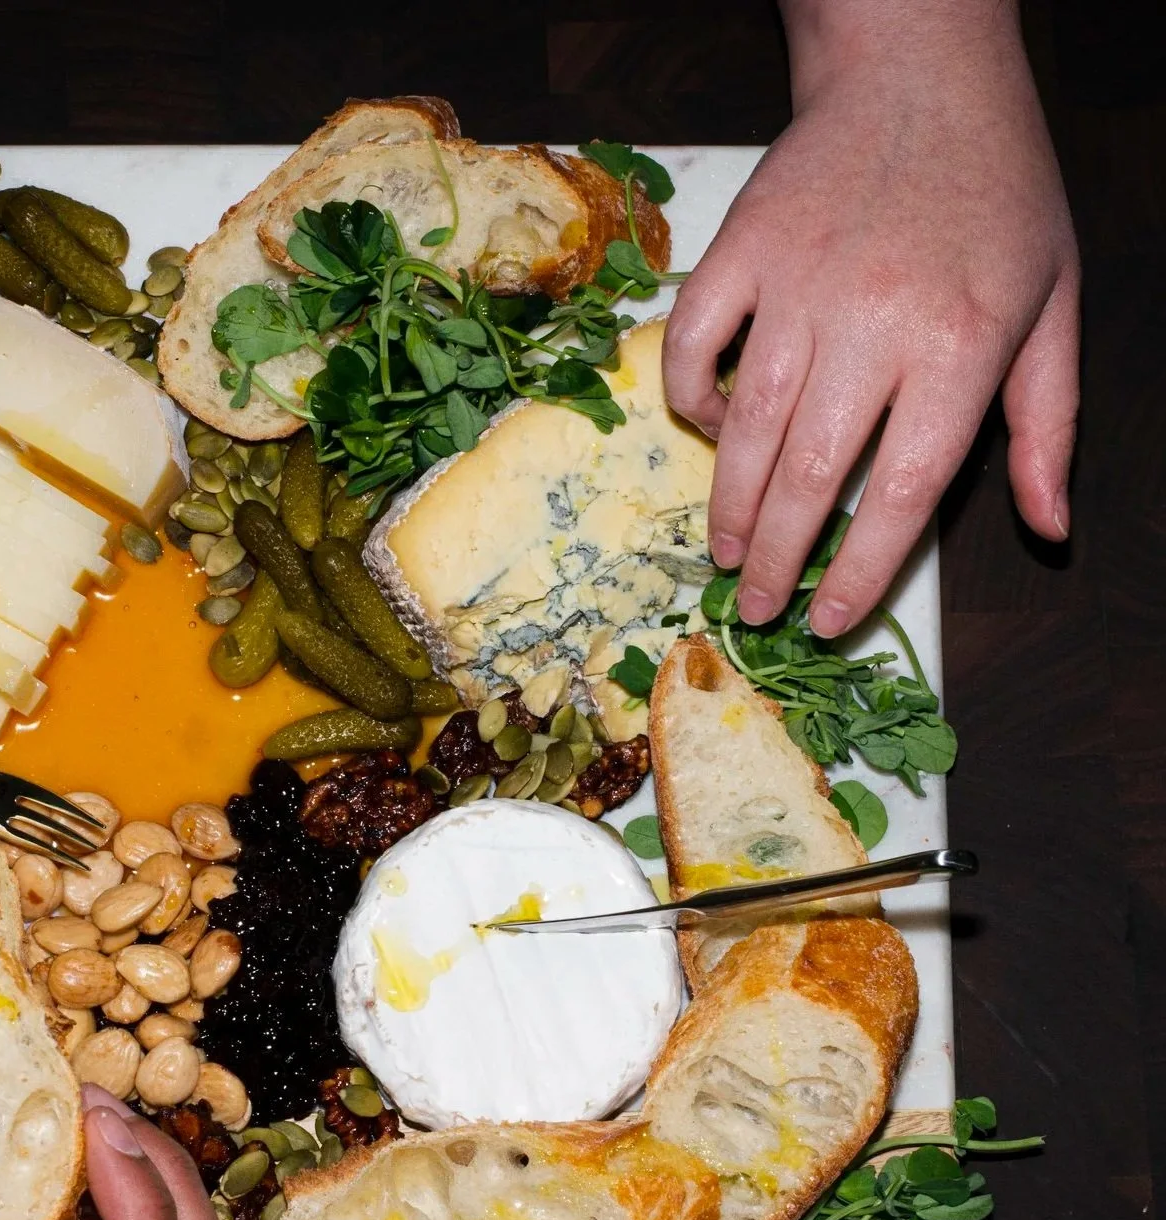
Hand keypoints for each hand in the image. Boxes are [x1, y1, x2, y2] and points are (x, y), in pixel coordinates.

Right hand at [663, 0, 1078, 635]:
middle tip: (755, 609)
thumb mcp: (1054, 303)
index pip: (899, 494)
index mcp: (960, 345)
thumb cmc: (996, 192)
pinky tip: (705, 429)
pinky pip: (694, 347)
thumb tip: (1048, 530)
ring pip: (745, 428)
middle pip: (808, 478)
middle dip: (776, 562)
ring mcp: (797, 285)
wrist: (921, 72)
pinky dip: (691, 399)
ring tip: (726, 554)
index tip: (826, 621)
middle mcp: (874, 323)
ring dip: (728, 507)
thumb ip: (1049, 423)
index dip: (858, 572)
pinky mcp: (740, 251)